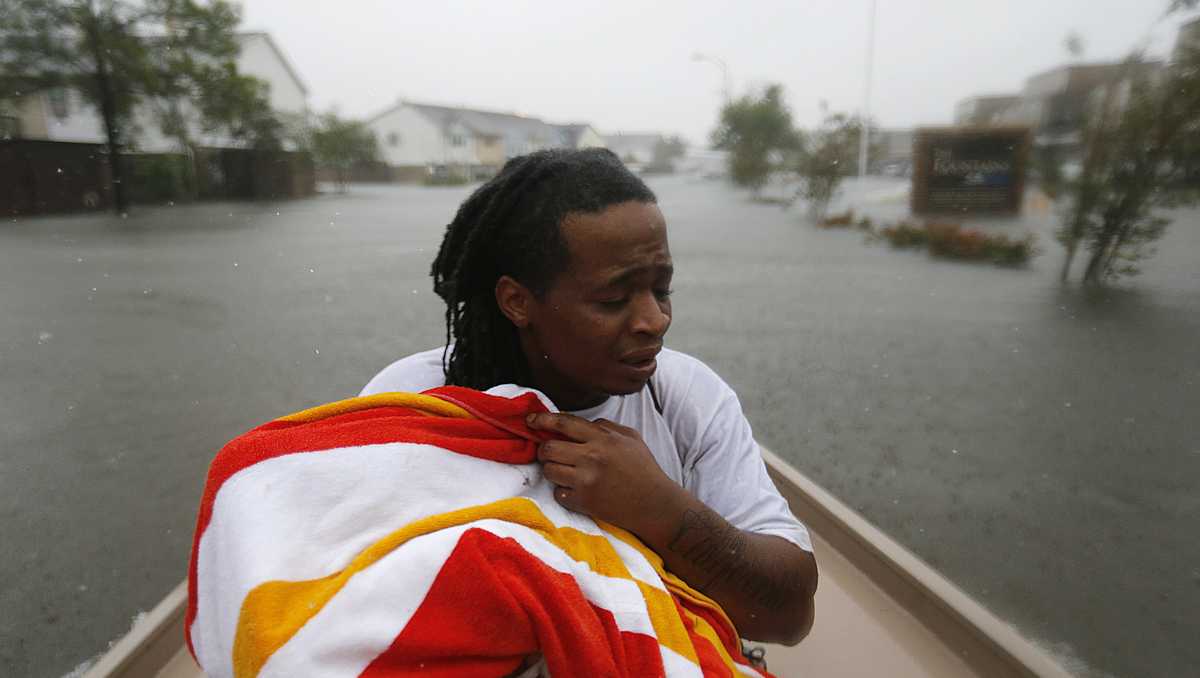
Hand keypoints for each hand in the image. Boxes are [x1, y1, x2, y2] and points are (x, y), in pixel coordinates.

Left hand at [526, 412, 683, 536]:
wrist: (655, 504)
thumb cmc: (644, 469)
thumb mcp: (631, 438)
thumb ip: (606, 427)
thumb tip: (581, 424)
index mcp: (603, 439)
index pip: (564, 423)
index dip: (543, 420)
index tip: (531, 421)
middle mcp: (592, 457)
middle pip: (549, 448)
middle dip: (544, 449)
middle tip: (550, 453)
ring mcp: (586, 481)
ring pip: (549, 470)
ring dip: (552, 470)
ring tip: (564, 472)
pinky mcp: (584, 502)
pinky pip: (558, 493)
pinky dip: (562, 491)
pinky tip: (575, 490)